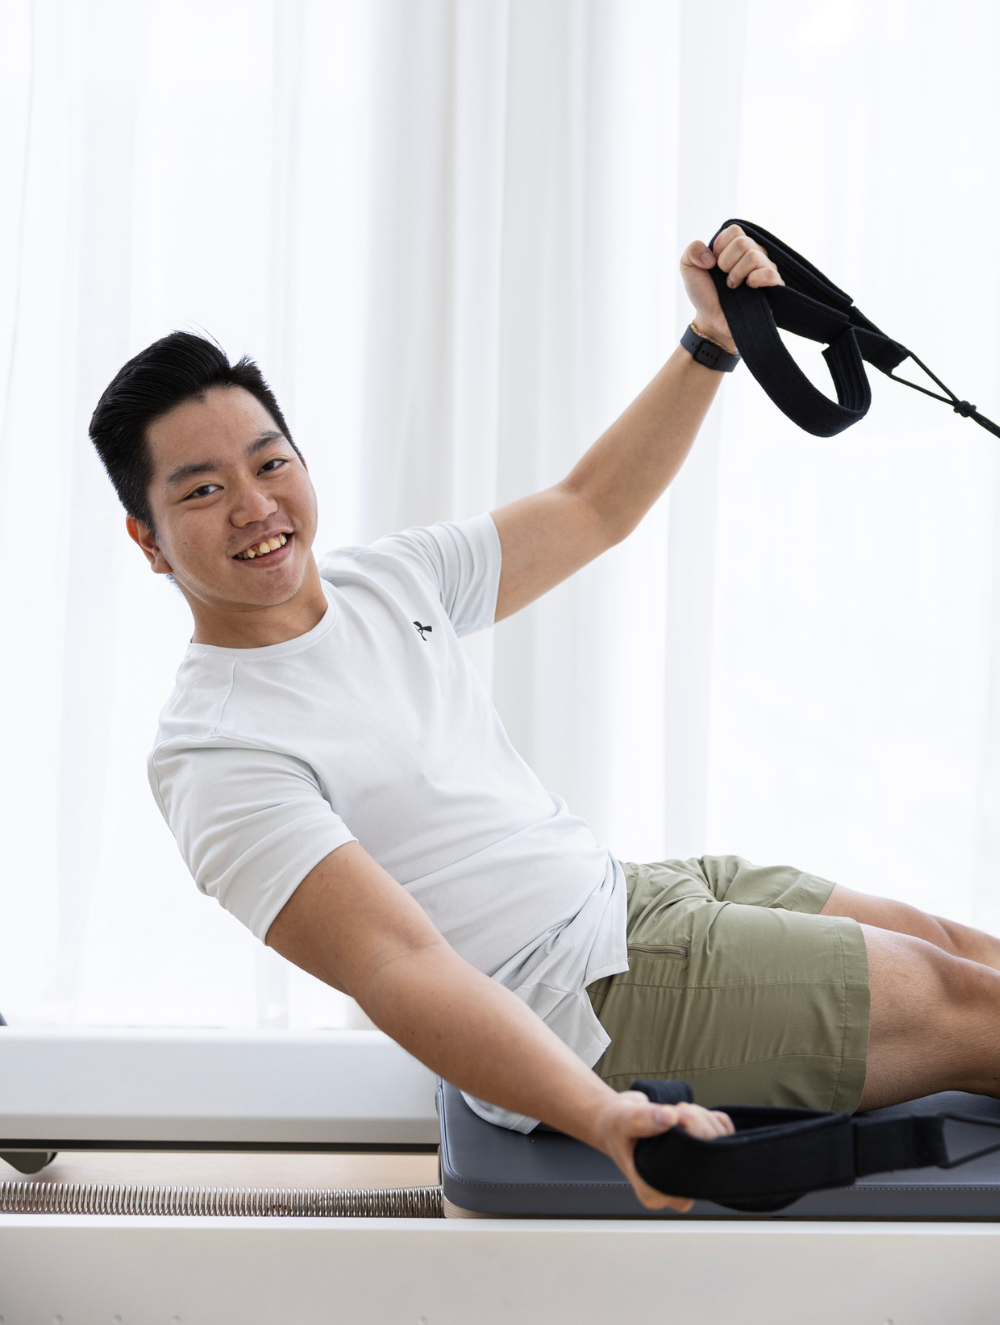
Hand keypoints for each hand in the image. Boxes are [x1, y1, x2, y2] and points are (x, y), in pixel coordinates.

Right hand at [591, 1089, 734, 1211]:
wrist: (615, 1121)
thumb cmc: (616, 1126)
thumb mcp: (622, 1119)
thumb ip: (642, 1119)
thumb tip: (670, 1118)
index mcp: (653, 1192)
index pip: (690, 1174)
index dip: (690, 1134)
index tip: (674, 1115)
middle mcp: (674, 1191)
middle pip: (708, 1159)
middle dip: (698, 1123)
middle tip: (675, 1111)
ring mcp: (689, 1178)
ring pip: (718, 1147)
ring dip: (703, 1119)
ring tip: (677, 1113)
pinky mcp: (698, 1162)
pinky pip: (722, 1138)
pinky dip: (710, 1120)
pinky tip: (689, 1115)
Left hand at [680, 223, 783, 355]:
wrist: (711, 321)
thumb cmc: (704, 294)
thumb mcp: (688, 268)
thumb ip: (692, 250)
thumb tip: (710, 255)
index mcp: (737, 246)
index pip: (735, 230)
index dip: (720, 247)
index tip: (714, 263)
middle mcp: (754, 253)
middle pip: (743, 242)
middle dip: (726, 263)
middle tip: (724, 277)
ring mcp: (765, 268)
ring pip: (754, 256)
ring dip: (736, 274)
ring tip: (732, 286)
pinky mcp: (773, 285)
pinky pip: (770, 273)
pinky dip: (755, 279)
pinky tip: (748, 287)